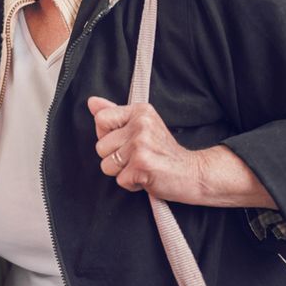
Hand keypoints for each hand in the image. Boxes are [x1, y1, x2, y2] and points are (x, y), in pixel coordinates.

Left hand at [87, 96, 201, 202]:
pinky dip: (132, 184)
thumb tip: (92, 101)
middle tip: (138, 157)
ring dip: (122, 172)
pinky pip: (120, 180)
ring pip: (107, 165)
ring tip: (141, 166)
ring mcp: (141, 144)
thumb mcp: (142, 127)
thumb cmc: (165, 153)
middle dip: (115, 158)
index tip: (126, 141)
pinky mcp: (142, 164)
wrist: (193, 173)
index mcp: (140, 111)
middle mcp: (140, 124)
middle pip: (100, 146)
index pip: (101, 119)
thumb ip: (115, 114)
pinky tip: (146, 176)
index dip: (108, 136)